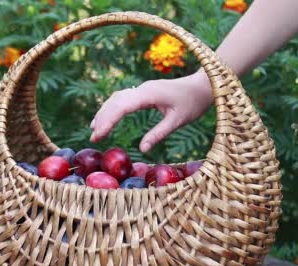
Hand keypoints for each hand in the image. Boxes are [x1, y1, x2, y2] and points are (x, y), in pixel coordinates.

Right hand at [90, 71, 212, 152]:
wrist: (203, 85)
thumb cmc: (193, 103)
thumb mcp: (178, 121)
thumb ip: (159, 134)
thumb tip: (142, 149)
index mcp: (149, 94)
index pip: (122, 107)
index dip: (108, 121)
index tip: (98, 136)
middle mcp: (142, 89)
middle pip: (115, 102)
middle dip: (102, 119)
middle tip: (94, 138)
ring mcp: (142, 89)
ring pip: (116, 99)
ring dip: (104, 113)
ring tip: (95, 130)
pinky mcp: (144, 92)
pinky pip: (123, 98)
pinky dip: (112, 108)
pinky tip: (106, 118)